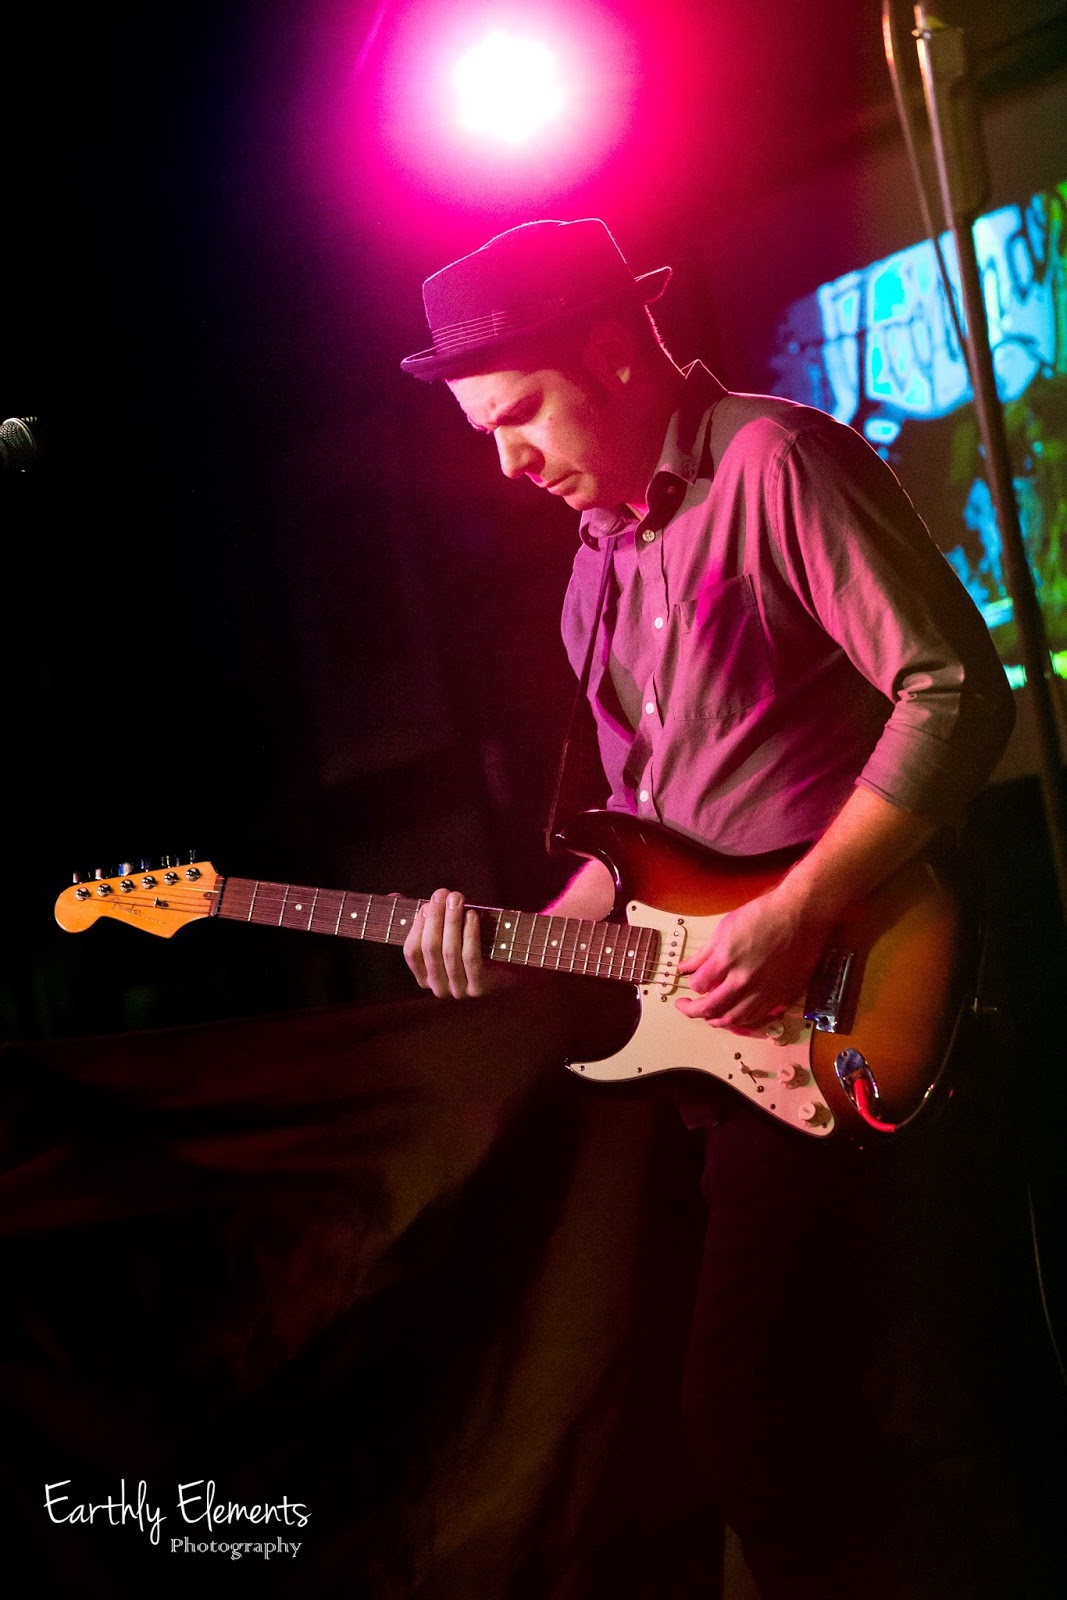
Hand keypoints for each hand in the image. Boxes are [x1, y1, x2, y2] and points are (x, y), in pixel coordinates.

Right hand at [403, 887, 484, 997]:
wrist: (509, 969)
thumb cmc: (470, 945)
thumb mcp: (445, 932)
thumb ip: (420, 917)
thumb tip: (393, 897)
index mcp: (424, 977)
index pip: (411, 952)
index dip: (417, 927)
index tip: (425, 904)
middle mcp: (438, 987)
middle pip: (431, 949)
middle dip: (435, 918)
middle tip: (442, 893)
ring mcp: (458, 990)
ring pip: (450, 953)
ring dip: (452, 922)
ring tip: (457, 899)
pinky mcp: (479, 988)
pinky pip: (471, 959)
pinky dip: (470, 935)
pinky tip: (472, 916)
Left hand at [675, 888, 831, 1031]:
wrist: (801, 915)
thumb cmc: (764, 915)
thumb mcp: (726, 927)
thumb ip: (704, 953)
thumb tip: (685, 968)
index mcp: (727, 959)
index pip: (698, 985)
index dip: (691, 985)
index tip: (691, 981)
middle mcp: (744, 980)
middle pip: (710, 1008)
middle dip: (692, 1010)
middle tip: (685, 1006)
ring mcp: (763, 991)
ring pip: (733, 1019)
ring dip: (715, 1020)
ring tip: (707, 1016)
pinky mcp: (780, 996)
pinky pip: (755, 1017)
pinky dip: (740, 1020)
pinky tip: (733, 1014)